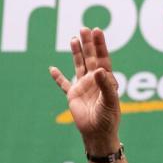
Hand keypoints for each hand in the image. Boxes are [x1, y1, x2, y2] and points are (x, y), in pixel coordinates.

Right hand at [49, 27, 120, 152]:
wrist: (98, 134)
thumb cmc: (108, 119)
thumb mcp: (110, 102)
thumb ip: (105, 86)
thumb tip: (98, 70)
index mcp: (106, 80)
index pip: (103, 58)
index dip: (100, 45)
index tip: (97, 31)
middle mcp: (94, 80)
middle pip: (91, 58)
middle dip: (88, 44)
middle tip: (84, 28)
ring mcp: (83, 87)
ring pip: (79, 66)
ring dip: (76, 53)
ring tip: (73, 39)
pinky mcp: (73, 96)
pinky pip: (64, 84)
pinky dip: (58, 77)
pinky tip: (52, 68)